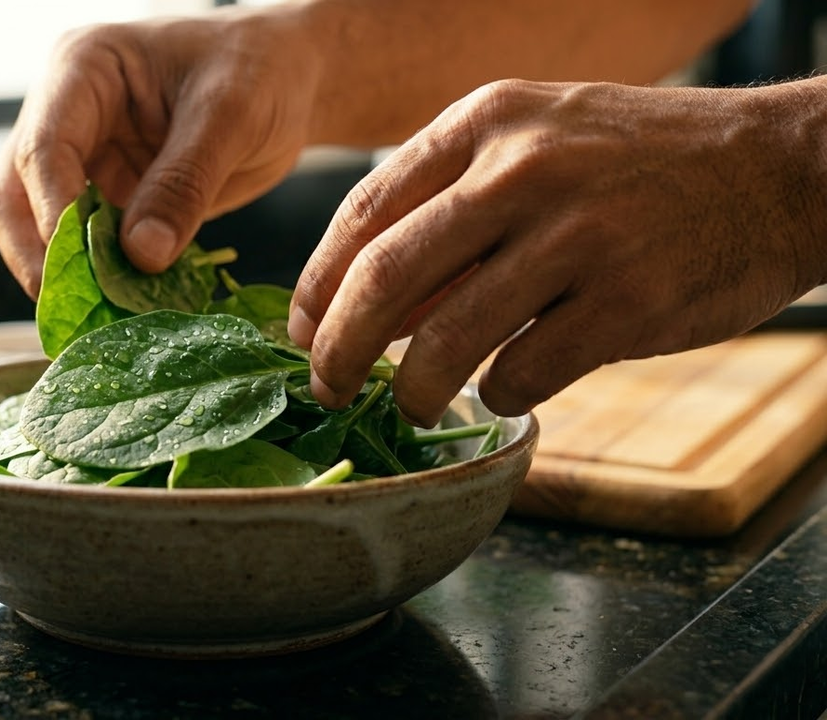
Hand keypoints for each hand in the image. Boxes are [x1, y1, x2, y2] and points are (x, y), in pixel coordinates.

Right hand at [0, 6, 321, 296]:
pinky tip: (124, 307)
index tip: (83, 269)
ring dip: (63, 276)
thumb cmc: (261, 68)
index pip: (43, 149)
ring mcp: (82, 158)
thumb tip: (141, 257)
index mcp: (83, 69)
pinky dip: (99, 279)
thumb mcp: (231, 116)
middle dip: (39, 257)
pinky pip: (84, 246)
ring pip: (36, 228)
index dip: (54, 214)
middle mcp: (65, 113)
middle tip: (76, 312)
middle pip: (14, 195)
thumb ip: (184, 183)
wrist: (290, 77)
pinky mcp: (107, 196)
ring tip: (99, 318)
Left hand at [290, 78, 826, 425]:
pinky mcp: (627, 301)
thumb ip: (452, 207)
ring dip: (412, 390)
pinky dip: (498, 395)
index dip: (316, 284)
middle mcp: (522, 171)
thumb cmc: (639, 163)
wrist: (779, 169)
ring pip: (447, 340)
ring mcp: (577, 235)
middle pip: (385, 279)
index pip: (363, 210)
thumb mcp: (537, 143)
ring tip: (409, 405)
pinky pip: (524, 372)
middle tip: (327, 387)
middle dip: (337, 350)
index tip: (300, 329)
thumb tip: (368, 301)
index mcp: (486, 122)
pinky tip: (501, 392)